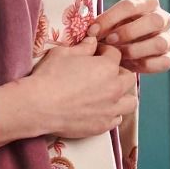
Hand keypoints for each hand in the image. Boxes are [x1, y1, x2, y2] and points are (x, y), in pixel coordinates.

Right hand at [0, 37, 138, 142]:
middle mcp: (114, 88)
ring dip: (122, 96)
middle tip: (103, 74)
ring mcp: (110, 109)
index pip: (116, 54)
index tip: (97, 54)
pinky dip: (112, 114)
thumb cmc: (49, 77)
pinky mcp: (103, 126)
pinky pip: (117, 119)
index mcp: (107, 67)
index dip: (106, 52)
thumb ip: (83, 48)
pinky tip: (99, 110)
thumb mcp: (63, 54)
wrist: (39, 106)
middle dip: (118, 73)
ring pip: (130, 101)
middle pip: (128, 78)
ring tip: (108, 95)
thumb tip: (92, 42)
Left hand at [88, 0, 169, 75]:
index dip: (111, 17)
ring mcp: (168, 37)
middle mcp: (162, 18)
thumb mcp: (108, 24)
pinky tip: (130, 65)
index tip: (94, 29)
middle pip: (154, 21)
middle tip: (109, 41)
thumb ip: (101, 24)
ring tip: (118, 56)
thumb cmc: (115, 32)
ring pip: (160, 43)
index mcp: (147, 2)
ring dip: (136, 50)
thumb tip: (91, 30)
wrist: (126, 51)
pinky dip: (146, 65)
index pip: (131, 5)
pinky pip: (164, 62)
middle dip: (128, 32)